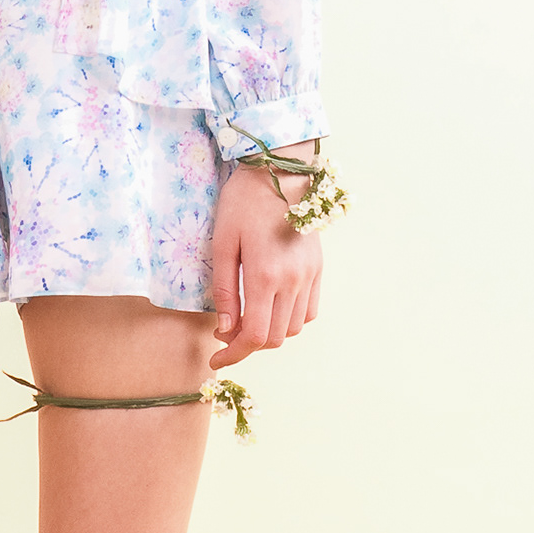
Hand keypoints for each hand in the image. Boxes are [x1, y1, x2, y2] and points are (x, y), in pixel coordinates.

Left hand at [209, 153, 322, 369]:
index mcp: (264, 276)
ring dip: (269, 333)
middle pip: (274, 338)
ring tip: (247, 320)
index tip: (216, 360)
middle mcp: (292, 281)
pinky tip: (271, 307)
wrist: (278, 172)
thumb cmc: (242, 203)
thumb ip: (223, 291)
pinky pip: (309, 310)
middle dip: (247, 346)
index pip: (254, 336)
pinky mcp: (318, 268)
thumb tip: (225, 329)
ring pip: (293, 328)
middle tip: (225, 336)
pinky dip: (290, 319)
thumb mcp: (222, 244)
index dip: (233, 355)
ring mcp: (309, 276)